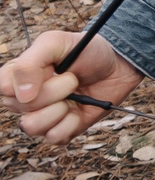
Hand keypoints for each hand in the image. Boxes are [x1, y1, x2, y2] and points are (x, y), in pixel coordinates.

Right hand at [8, 31, 143, 145]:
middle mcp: (25, 98)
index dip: (22, 85)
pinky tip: (79, 110)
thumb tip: (21, 95)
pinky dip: (71, 123)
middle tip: (72, 79)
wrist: (119, 64)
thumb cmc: (86, 50)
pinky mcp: (61, 129)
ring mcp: (43, 115)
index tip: (48, 73)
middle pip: (21, 107)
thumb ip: (31, 63)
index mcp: (18, 76)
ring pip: (32, 127)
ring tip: (73, 96)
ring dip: (59, 110)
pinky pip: (54, 137)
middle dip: (53, 92)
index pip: (3, 88)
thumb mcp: (57, 42)